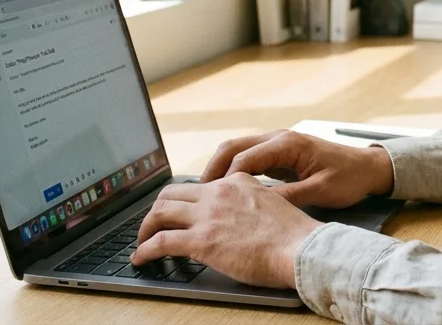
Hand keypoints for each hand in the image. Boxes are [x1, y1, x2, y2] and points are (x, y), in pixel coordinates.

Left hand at [132, 175, 320, 287]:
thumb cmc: (293, 236)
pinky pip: (160, 242)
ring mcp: (208, 215)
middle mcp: (218, 193)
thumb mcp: (272, 204)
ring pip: (159, 213)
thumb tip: (239, 218)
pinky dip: (144, 251)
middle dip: (157, 210)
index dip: (183, 201)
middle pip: (171, 193)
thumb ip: (250, 203)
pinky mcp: (201, 240)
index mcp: (237, 182)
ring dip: (145, 229)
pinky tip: (141, 259)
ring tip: (142, 242)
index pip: (198, 186)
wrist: (300, 248)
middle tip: (153, 226)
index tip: (179, 214)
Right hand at [201, 129, 394, 208]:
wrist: (368, 167)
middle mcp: (278, 138)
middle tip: (198, 196)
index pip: (244, 158)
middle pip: (232, 147)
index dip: (225, 180)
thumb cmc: (349, 178)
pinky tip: (226, 193)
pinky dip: (233, 172)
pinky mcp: (278, 154)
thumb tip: (257, 207)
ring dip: (220, 170)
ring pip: (236, 151)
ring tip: (206, 196)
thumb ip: (289, 197)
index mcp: (288, 143)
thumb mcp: (321, 191)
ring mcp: (276, 144)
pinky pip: (247, 159)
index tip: (211, 200)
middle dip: (213, 170)